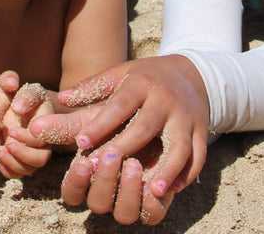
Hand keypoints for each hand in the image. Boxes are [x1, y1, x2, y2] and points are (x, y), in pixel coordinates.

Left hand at [0, 82, 53, 177]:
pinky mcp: (23, 161)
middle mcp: (45, 145)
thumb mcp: (29, 92)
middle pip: (40, 160)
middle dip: (22, 155)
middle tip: (6, 144)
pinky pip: (19, 174)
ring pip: (29, 170)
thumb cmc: (27, 99)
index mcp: (49, 128)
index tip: (12, 130)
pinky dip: (9, 171)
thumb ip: (26, 97)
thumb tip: (18, 109)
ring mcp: (34, 155)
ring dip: (13, 164)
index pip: (42, 140)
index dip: (27, 138)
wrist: (22, 108)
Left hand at [28, 56, 210, 224]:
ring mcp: (186, 116)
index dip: (100, 125)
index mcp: (141, 83)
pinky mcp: (201, 129)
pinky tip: (174, 189)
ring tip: (152, 190)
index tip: (81, 144)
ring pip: (179, 145)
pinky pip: (198, 154)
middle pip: (145, 127)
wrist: (190, 72)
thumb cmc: (145, 78)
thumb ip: (91, 88)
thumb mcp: (120, 74)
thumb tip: (62, 98)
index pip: (119, 106)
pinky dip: (188, 172)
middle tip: (105, 167)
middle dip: (126, 148)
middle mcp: (165, 99)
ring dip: (167, 169)